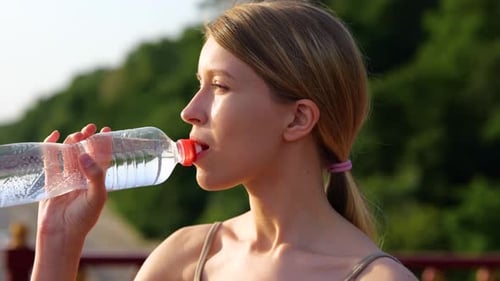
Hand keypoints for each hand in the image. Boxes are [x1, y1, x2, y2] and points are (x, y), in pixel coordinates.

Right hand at [37, 123, 110, 238]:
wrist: (61, 234)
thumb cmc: (83, 218)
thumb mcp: (97, 196)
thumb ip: (95, 175)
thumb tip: (85, 155)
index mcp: (97, 181)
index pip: (103, 158)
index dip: (105, 144)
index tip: (106, 130)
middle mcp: (83, 178)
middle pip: (86, 152)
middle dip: (88, 139)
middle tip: (90, 128)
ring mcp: (67, 178)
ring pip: (69, 154)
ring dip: (72, 142)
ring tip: (77, 134)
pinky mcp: (51, 181)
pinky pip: (51, 160)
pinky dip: (51, 147)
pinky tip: (54, 135)